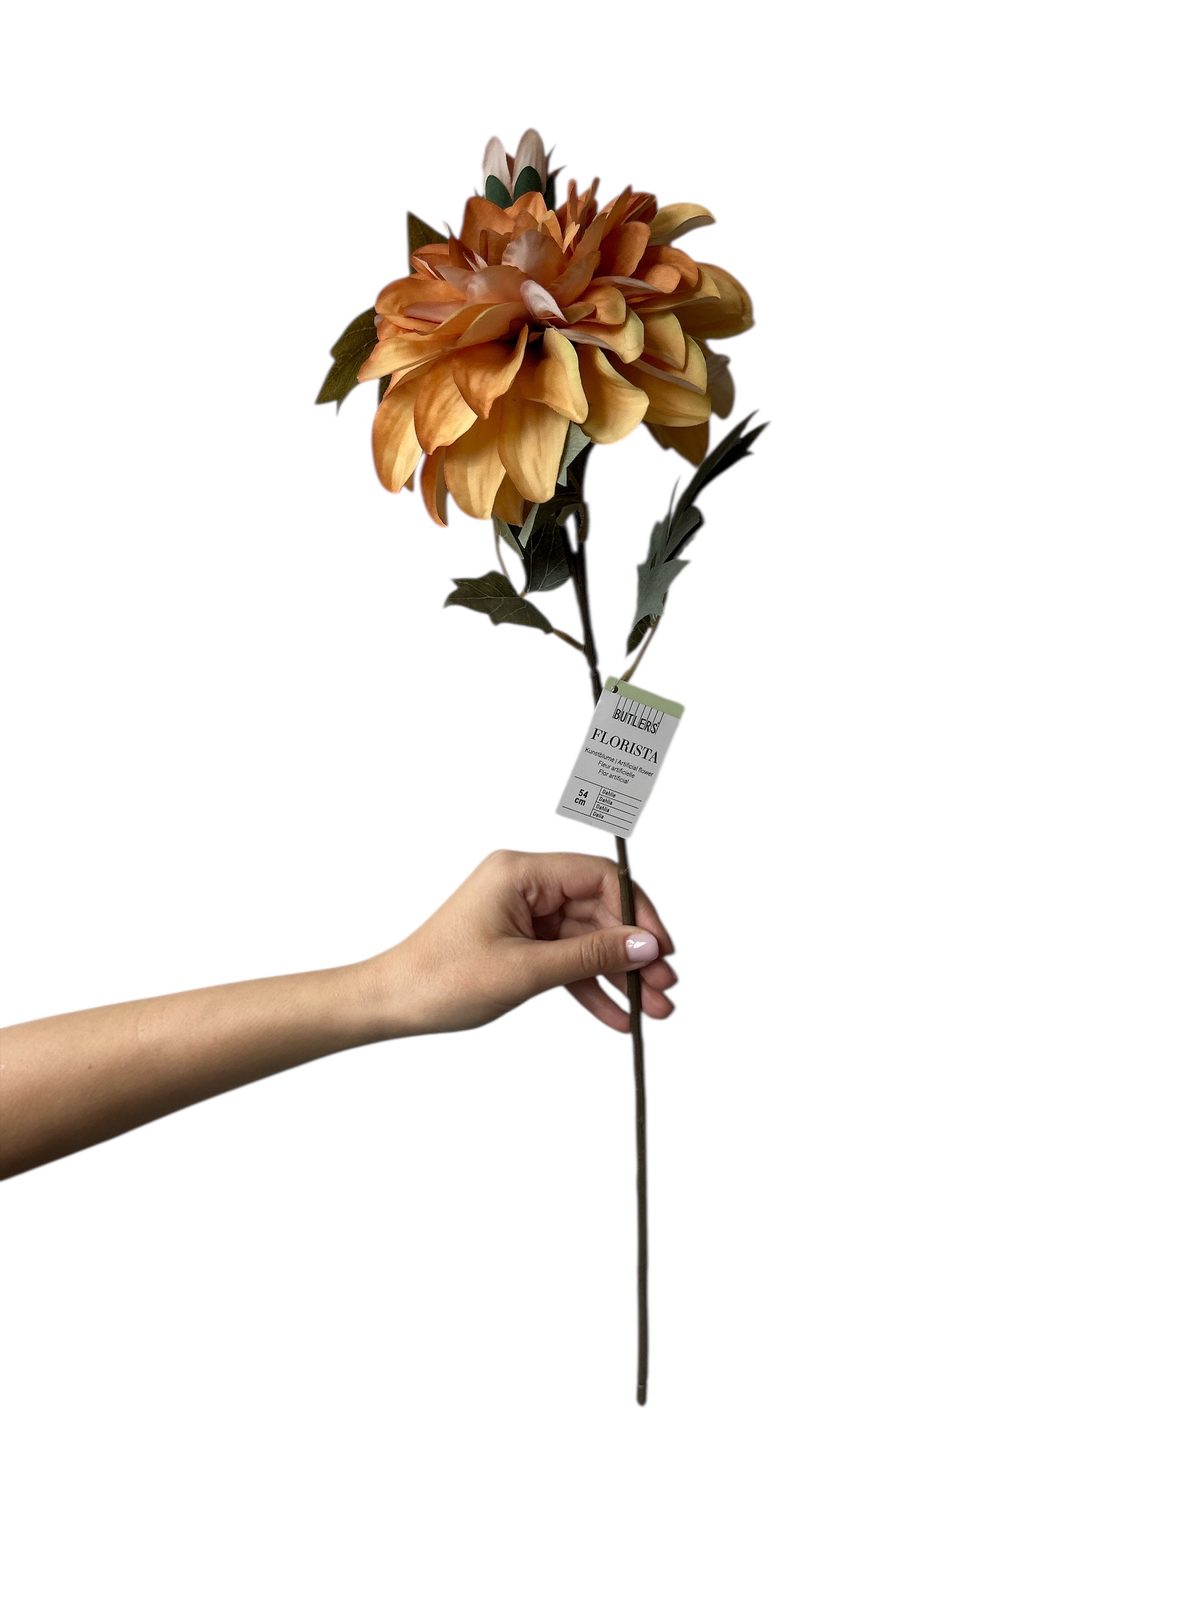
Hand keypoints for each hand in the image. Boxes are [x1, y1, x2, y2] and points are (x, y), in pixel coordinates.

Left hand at [362, 849, 676, 1034]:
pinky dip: (590, 987)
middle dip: (634, 952)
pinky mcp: (520, 943)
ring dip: (619, 976)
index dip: (637, 912)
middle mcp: (525, 886)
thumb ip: (590, 956)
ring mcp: (523, 915)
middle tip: (665, 987)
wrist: (392, 1004)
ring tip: (653, 1010)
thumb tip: (645, 945)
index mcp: (520, 873)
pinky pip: (567, 960)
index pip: (599, 878)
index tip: (660, 949)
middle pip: (599, 911)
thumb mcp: (525, 971)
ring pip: (587, 940)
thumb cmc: (440, 979)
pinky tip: (617, 1015)